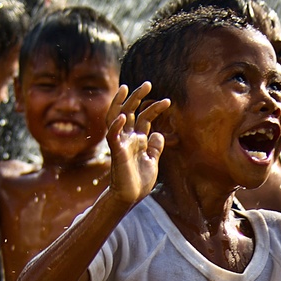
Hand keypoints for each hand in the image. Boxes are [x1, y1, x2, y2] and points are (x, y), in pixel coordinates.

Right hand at [107, 82, 169, 205]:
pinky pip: (113, 136)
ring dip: (122, 103)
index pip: (144, 118)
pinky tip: (123, 116)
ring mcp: (121, 143)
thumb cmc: (139, 181)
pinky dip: (116, 126)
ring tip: (128, 88)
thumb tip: (157, 132)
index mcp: (138, 139)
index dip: (154, 108)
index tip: (168, 101)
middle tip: (148, 83)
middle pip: (131, 111)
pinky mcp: (116, 152)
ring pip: (117, 117)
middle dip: (138, 97)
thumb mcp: (152, 161)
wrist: (130, 197)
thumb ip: (155, 147)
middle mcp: (128, 138)